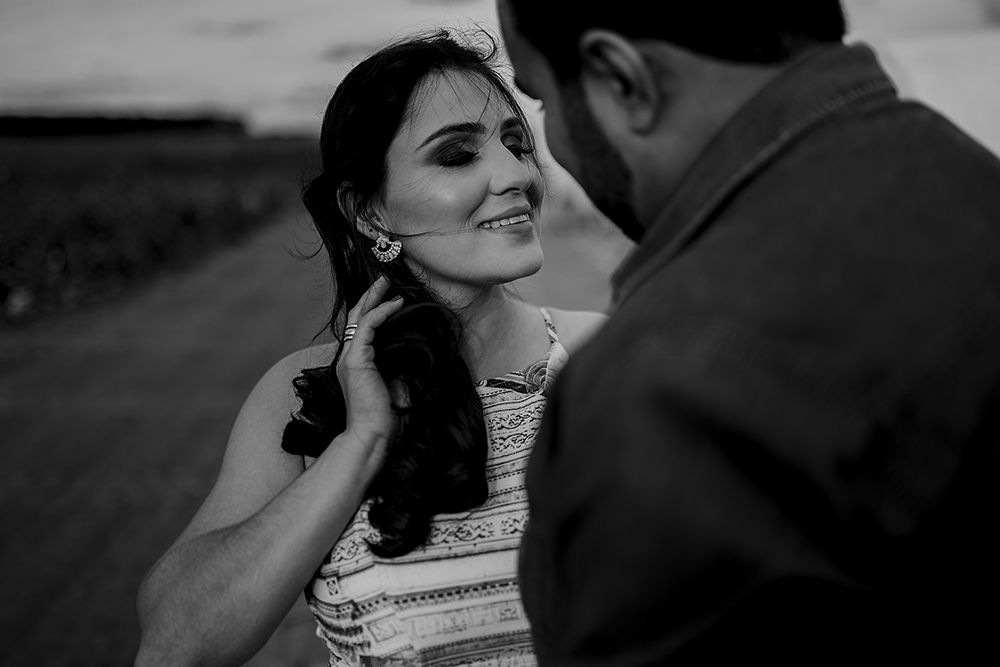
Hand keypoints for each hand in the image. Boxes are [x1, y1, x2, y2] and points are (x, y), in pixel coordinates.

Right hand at [335, 276, 404, 458]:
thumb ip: (398, 368)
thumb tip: (412, 355)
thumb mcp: (395, 386)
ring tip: (387, 283)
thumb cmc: (384, 417)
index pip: (361, 330)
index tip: (389, 297)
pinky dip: (381, 312)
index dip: (373, 311)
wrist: (372, 434)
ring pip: (360, 318)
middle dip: (370, 297)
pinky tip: (396, 303)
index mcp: (356, 364)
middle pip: (356, 318)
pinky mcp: (356, 360)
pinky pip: (368, 327)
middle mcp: (349, 358)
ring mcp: (350, 358)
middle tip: (383, 280)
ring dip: (374, 298)